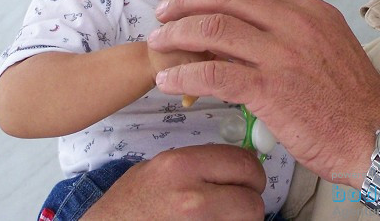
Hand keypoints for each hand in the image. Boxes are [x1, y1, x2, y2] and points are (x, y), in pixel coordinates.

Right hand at [81, 145, 264, 219]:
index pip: (244, 164)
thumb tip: (234, 164)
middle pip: (252, 202)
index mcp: (183, 166)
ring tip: (220, 219)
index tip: (249, 180)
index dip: (252, 174)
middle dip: (250, 203)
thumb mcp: (159, 168)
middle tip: (240, 206)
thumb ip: (198, 163)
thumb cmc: (128, 206)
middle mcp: (192, 197)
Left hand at [149, 0, 379, 185]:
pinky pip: (213, 73)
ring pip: (214, 29)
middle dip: (188, 2)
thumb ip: (296, 34)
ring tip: (158, 44)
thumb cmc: (355, 103)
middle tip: (165, 14)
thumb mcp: (331, 48)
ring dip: (177, 35)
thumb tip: (256, 32)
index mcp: (313, 11)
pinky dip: (184, 74)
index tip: (195, 0)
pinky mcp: (269, 90)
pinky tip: (169, 79)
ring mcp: (282, 55)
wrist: (377, 139)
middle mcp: (297, 24)